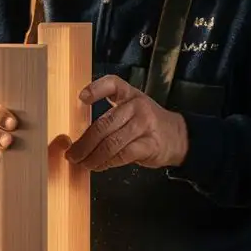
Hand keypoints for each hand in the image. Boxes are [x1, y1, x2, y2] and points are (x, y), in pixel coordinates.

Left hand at [65, 75, 187, 171]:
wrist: (178, 136)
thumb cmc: (146, 123)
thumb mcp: (131, 109)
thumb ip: (110, 115)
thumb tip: (77, 137)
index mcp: (129, 94)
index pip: (113, 84)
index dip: (96, 89)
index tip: (81, 98)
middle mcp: (137, 106)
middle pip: (103, 124)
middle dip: (84, 143)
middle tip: (72, 154)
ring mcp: (144, 125)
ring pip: (110, 143)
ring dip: (92, 157)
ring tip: (83, 163)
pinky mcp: (149, 144)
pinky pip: (122, 155)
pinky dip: (106, 163)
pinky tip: (99, 166)